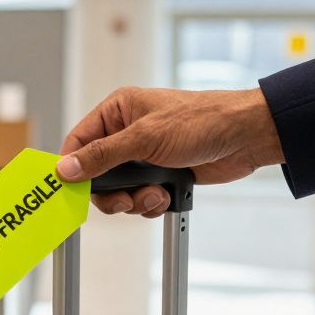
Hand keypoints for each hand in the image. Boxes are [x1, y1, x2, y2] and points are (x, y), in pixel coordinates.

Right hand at [58, 87, 284, 216]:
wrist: (246, 137)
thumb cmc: (203, 121)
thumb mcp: (145, 137)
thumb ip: (103, 155)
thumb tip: (67, 167)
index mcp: (118, 111)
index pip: (79, 141)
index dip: (73, 166)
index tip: (69, 188)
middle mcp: (127, 133)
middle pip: (96, 173)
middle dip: (110, 192)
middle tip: (122, 201)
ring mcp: (144, 156)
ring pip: (118, 190)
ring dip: (134, 199)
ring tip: (154, 194)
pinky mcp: (160, 174)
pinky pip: (139, 197)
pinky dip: (150, 202)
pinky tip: (166, 195)